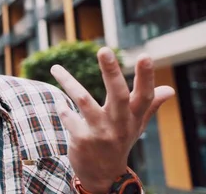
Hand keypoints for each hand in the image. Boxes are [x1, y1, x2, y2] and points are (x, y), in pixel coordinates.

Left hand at [50, 47, 174, 192]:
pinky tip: (59, 102)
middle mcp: (119, 124)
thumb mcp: (136, 125)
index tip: (145, 55)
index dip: (146, 77)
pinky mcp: (82, 139)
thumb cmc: (120, 141)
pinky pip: (68, 116)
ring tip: (55, 68)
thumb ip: (150, 105)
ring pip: (84, 100)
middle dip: (111, 72)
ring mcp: (100, 132)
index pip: (144, 95)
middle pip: (117, 94)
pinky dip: (62, 107)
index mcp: (133, 117)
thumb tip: (170, 90)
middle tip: (104, 50)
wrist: (103, 174)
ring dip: (68, 82)